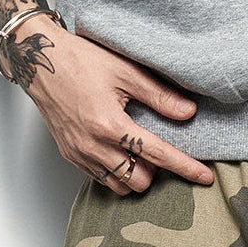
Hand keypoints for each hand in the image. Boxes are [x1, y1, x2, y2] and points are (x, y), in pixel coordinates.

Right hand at [12, 16, 214, 196]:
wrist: (42, 61)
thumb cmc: (82, 60)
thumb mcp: (126, 70)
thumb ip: (159, 95)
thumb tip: (189, 112)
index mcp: (110, 125)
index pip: (157, 154)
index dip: (184, 166)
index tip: (204, 176)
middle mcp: (93, 146)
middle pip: (139, 181)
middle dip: (157, 170)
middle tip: (163, 146)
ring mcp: (79, 154)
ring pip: (119, 186)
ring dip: (136, 174)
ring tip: (142, 149)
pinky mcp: (70, 155)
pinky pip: (99, 179)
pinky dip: (116, 172)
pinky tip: (121, 150)